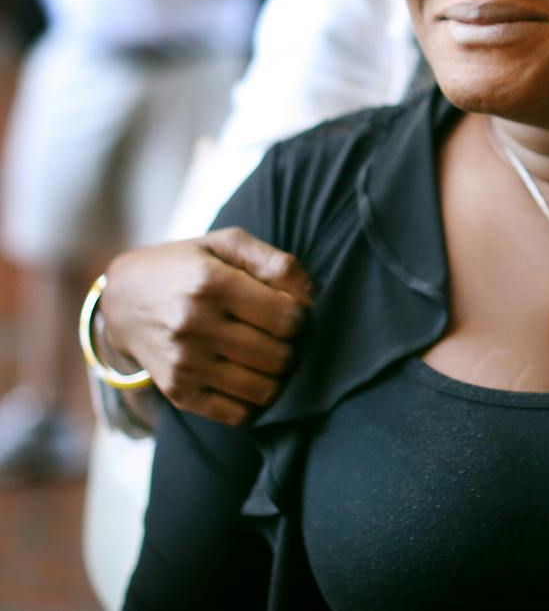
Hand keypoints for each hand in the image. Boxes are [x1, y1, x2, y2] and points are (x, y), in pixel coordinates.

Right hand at [101, 227, 311, 424]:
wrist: (123, 299)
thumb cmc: (188, 266)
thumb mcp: (226, 244)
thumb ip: (276, 261)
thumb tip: (313, 295)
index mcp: (211, 284)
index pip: (288, 318)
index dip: (299, 315)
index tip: (288, 309)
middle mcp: (195, 326)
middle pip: (280, 356)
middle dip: (290, 345)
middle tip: (277, 334)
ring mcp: (185, 364)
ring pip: (264, 389)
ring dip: (276, 375)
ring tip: (266, 354)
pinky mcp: (179, 393)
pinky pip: (239, 414)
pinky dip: (254, 400)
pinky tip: (248, 376)